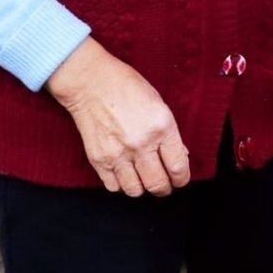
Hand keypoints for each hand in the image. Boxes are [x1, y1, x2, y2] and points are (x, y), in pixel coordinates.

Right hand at [44, 38, 190, 196]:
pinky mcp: (99, 160)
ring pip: (136, 190)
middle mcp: (141, 144)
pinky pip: (114, 186)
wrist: (91, 82)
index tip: (180, 180)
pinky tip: (124, 174)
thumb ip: (169, 133)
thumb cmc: (127, 87)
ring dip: (142, 188)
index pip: (178, 167)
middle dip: (164, 189)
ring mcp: (118, 154)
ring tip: (143, 180)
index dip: (182, 179)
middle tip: (164, 185)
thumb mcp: (159, 104)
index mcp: (162, 127)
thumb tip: (179, 156)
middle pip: (158, 184)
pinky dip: (121, 185)